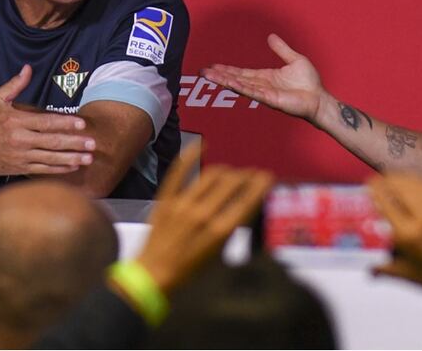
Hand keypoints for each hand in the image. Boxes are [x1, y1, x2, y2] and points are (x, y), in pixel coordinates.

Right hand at [0, 65, 93, 174]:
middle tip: (93, 144)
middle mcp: (20, 140)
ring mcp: (20, 156)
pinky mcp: (18, 168)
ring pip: (50, 158)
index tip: (82, 124)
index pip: (46, 122)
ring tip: (88, 158)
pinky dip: (58, 169)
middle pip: (52, 142)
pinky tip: (72, 167)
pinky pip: (42, 169)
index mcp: (17, 121)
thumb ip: (15, 85)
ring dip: (71, 159)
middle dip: (74, 143)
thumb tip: (28, 68)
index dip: (65, 123)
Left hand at [137, 143, 272, 293]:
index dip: (261, 184)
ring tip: (233, 172)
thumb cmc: (190, 271)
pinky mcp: (165, 200)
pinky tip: (203, 145)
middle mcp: (203, 214)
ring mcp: (182, 204)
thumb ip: (231, 229)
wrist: (153, 276)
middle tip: (252, 174)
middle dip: (246, 175)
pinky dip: (192, 155)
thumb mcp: (219, 255)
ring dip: (227, 170)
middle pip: (232, 182)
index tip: (268, 177)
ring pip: (212, 175)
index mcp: (220, 231)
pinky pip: (179, 171)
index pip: (247, 200)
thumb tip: (244, 207)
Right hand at [202, 33, 324, 121]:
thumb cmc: (310, 83)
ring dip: (225, 81)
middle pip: (237, 79)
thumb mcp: (294, 59)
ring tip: (209, 76)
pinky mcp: (271, 100)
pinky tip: (229, 83)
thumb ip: (281, 49)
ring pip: (240, 86)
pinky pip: (252, 92)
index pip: (243, 73)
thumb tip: (271, 36)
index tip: (214, 66)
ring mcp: (265, 94)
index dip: (228, 69)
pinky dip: (240, 87)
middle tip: (203, 72)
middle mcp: (262, 86)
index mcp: (266, 77)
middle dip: (220, 76)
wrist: (319, 98)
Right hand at [368, 171, 421, 329]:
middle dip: (389, 180)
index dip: (376, 191)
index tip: (370, 184)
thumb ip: (384, 269)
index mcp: (408, 235)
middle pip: (402, 189)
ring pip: (419, 186)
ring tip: (397, 177)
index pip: (387, 204)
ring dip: (406, 179)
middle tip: (382, 177)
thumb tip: (370, 269)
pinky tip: (419, 186)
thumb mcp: (407, 275)